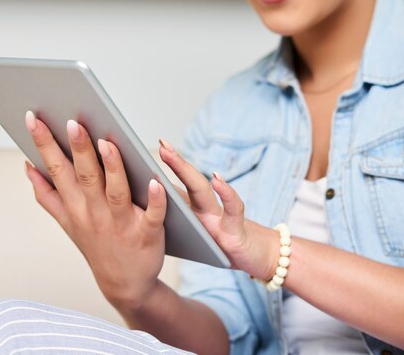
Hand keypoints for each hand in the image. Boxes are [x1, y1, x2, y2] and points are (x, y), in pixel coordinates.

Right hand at [23, 111, 166, 309]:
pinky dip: (155, 199)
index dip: (44, 144)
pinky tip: (156, 181)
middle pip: (85, 176)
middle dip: (78, 149)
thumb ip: (47, 195)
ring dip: (113, 168)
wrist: (124, 285)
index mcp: (75, 206)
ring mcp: (122, 223)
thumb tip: (27, 166)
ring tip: (106, 143)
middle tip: (72, 122)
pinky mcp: (147, 233)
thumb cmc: (96, 245)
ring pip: (116, 191)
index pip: (57, 170)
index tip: (32, 117)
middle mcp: (95, 213)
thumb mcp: (67, 223)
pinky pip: (153, 214)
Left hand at [158, 139, 277, 280]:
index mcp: (193, 212)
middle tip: (160, 144)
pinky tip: (218, 180)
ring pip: (202, 191)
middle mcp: (206, 210)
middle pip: (188, 182)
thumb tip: (144, 211)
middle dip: (174, 162)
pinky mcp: (235, 233)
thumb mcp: (198, 237)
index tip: (142, 153)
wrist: (261, 259)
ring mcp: (220, 219)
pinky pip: (232, 211)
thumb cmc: (223, 247)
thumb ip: (178, 223)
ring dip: (186, 171)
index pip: (174, 188)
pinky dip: (227, 194)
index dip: (157, 173)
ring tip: (171, 155)